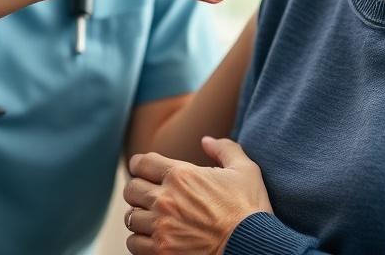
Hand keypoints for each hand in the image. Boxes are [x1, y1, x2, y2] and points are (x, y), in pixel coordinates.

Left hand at [122, 136, 272, 253]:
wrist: (254, 248)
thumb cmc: (250, 209)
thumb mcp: (245, 170)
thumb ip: (224, 149)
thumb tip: (206, 140)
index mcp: (181, 175)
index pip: (141, 163)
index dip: (140, 165)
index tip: (143, 170)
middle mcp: (165, 200)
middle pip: (131, 190)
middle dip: (139, 191)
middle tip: (150, 196)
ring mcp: (161, 228)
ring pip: (130, 218)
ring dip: (140, 217)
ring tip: (153, 219)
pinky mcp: (162, 252)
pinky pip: (134, 244)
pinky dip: (140, 241)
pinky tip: (154, 238)